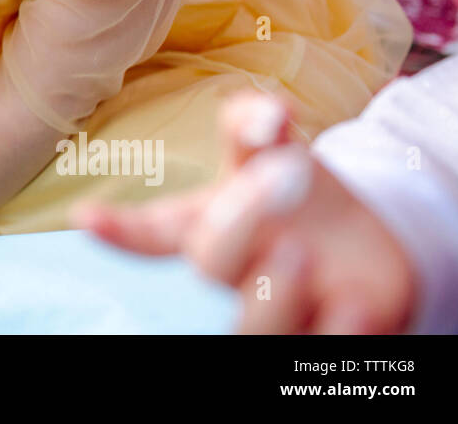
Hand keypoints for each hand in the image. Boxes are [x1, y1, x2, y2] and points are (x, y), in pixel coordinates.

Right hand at [72, 92, 417, 333]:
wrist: (371, 247)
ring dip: (273, 295)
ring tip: (300, 251)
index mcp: (209, 226)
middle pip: (212, 263)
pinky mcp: (331, 335)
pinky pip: (323, 349)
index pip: (154, 230)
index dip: (120, 229)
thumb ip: (257, 125)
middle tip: (282, 175)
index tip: (86, 216)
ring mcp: (283, 309)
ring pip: (254, 328)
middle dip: (238, 221)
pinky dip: (338, 331)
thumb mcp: (275, 153)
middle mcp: (238, 273)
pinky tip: (351, 307)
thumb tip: (269, 110)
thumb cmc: (300, 199)